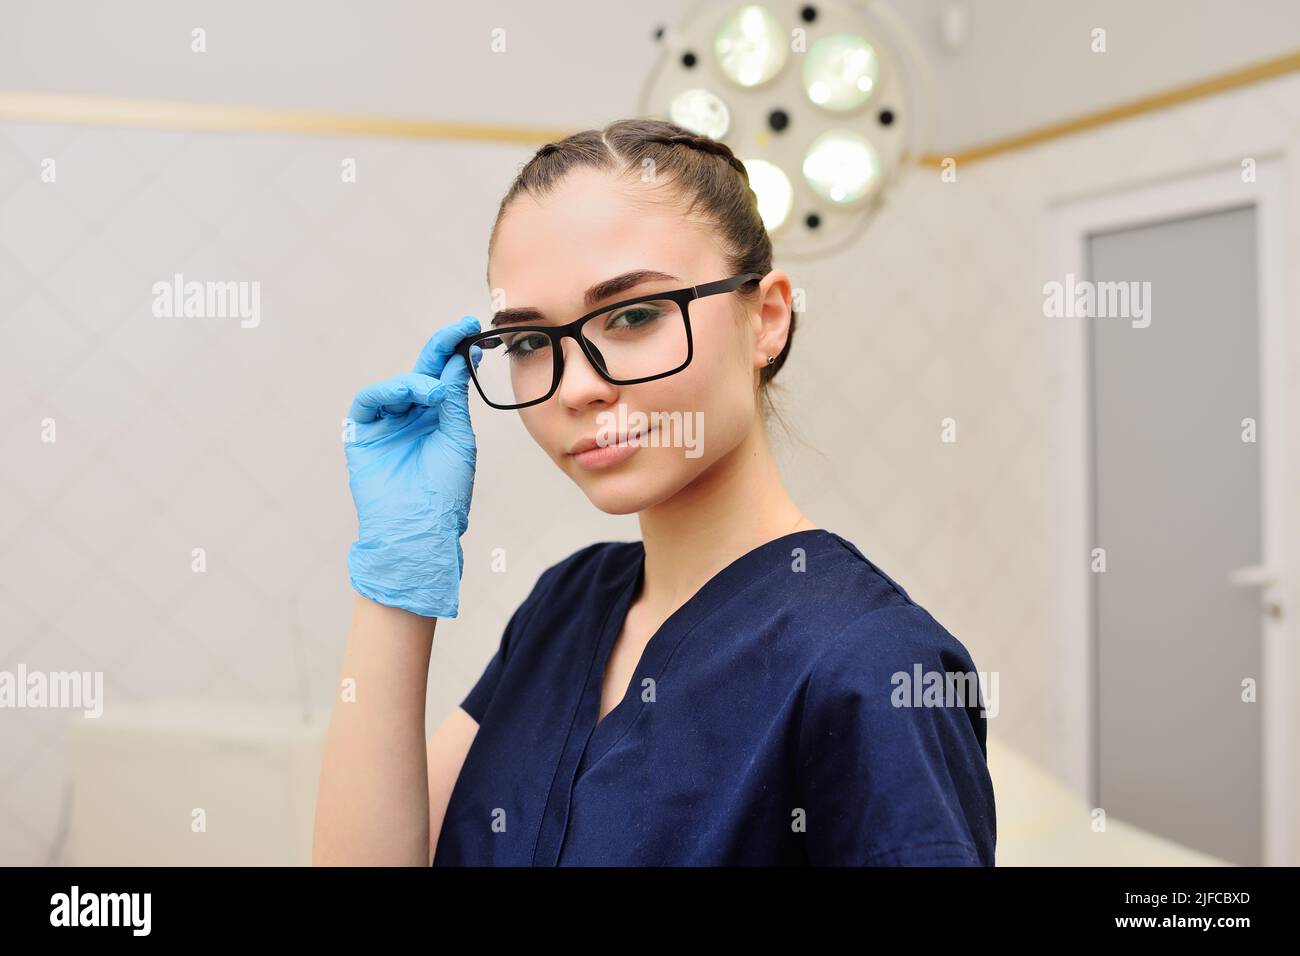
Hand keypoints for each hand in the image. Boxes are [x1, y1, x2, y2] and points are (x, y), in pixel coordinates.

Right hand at [343, 316, 482, 617]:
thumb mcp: (457, 437)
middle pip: (424, 373)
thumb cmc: (444, 491)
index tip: (473, 331)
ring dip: (418, 380)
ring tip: (434, 393)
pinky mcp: (363, 433)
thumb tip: (458, 359)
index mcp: (440, 420)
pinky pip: (369, 400)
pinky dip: (388, 390)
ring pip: (398, 384)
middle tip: (460, 329)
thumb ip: (452, 398)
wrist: (419, 528)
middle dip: (441, 349)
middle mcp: (413, 418)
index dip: (457, 354)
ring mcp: (388, 425)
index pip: (447, 378)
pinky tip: (410, 394)